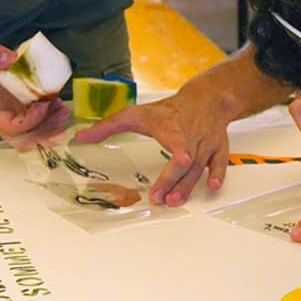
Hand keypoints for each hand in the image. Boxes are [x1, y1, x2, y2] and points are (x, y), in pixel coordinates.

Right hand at [0, 34, 68, 138]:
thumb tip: (11, 59)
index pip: (10, 127)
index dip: (30, 121)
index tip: (44, 104)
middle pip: (24, 137)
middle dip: (45, 129)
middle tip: (62, 113)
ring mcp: (10, 114)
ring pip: (32, 132)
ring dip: (50, 124)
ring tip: (63, 109)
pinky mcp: (19, 108)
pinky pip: (35, 120)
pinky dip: (49, 116)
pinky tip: (58, 103)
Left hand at [73, 89, 230, 206]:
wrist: (206, 99)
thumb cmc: (168, 110)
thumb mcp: (137, 113)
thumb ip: (108, 126)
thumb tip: (80, 138)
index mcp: (172, 126)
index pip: (176, 139)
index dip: (179, 150)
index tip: (180, 159)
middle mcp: (192, 136)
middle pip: (185, 161)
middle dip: (174, 180)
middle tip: (161, 199)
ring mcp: (207, 143)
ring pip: (199, 167)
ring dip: (188, 185)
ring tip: (174, 201)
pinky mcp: (219, 148)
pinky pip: (220, 163)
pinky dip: (218, 174)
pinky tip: (213, 186)